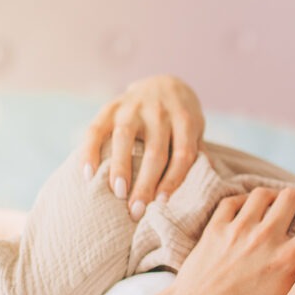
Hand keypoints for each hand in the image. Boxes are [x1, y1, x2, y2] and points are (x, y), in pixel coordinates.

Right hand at [81, 75, 204, 219]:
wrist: (166, 84)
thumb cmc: (182, 119)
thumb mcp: (196, 130)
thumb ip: (196, 152)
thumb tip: (207, 183)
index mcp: (185, 120)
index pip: (181, 154)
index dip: (173, 180)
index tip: (162, 204)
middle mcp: (160, 112)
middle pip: (154, 152)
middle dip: (145, 184)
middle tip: (137, 210)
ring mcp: (133, 107)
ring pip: (125, 138)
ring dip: (120, 167)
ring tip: (117, 193)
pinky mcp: (112, 106)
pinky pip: (96, 128)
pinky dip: (90, 150)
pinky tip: (87, 173)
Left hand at [171, 187, 294, 294]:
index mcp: (288, 260)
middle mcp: (266, 239)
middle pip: (291, 197)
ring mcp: (238, 231)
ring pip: (262, 194)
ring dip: (272, 196)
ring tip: (273, 203)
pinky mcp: (215, 229)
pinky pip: (232, 201)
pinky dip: (242, 201)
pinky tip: (244, 209)